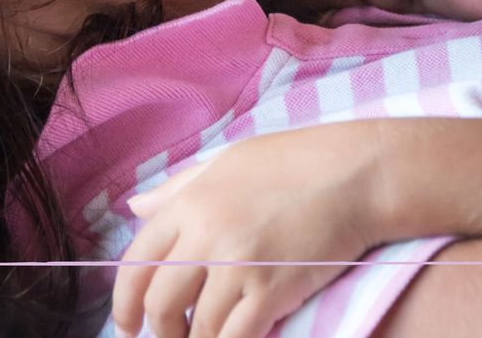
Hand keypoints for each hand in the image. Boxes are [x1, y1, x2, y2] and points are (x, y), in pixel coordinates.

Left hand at [111, 122, 385, 337]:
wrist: (356, 174)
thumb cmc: (296, 162)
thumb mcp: (228, 162)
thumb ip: (178, 188)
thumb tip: (135, 206)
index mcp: (191, 202)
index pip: (136, 262)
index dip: (125, 302)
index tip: (128, 323)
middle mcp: (207, 234)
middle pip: (160, 302)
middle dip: (159, 330)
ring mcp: (238, 265)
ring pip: (197, 328)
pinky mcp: (271, 291)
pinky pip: (234, 337)